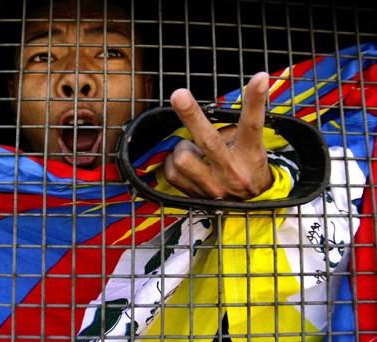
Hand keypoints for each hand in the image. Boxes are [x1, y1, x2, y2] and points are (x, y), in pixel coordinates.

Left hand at [164, 72, 273, 199]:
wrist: (249, 208)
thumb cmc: (246, 168)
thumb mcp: (250, 148)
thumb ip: (232, 131)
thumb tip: (204, 114)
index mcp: (249, 154)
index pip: (253, 124)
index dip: (255, 101)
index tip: (259, 77)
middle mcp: (231, 172)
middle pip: (209, 140)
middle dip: (191, 115)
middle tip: (179, 94)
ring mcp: (212, 186)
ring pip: (183, 157)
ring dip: (183, 148)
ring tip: (193, 150)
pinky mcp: (195, 197)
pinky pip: (172, 171)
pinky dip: (174, 163)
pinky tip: (187, 163)